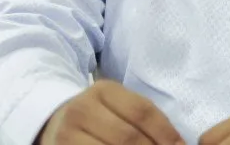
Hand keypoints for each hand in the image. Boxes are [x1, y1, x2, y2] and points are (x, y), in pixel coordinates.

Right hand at [37, 79, 183, 144]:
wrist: (53, 122)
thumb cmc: (98, 115)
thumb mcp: (117, 105)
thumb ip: (144, 119)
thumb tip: (177, 144)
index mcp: (104, 90)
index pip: (142, 112)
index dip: (166, 133)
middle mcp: (83, 109)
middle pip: (128, 137)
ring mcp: (68, 134)